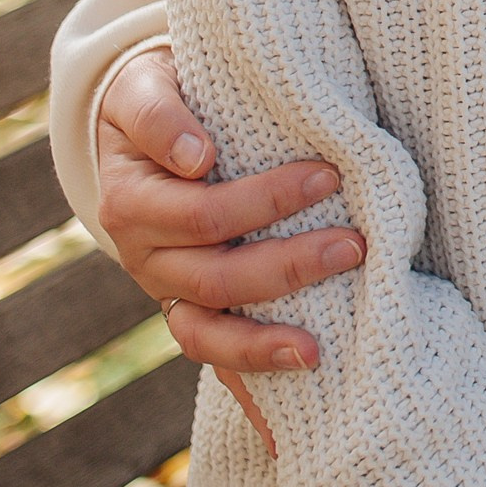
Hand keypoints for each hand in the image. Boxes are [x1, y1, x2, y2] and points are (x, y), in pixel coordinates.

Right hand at [96, 47, 358, 451]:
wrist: (145, 124)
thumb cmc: (158, 99)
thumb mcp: (145, 88)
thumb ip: (161, 116)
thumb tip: (194, 155)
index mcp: (130, 203)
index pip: (201, 214)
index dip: (264, 201)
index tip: (327, 175)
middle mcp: (144, 256)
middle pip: (213, 278)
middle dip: (287, 266)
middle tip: (355, 244)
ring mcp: (166, 291)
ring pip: (206, 334)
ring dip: (264, 342)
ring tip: (318, 349)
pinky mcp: (189, 310)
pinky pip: (214, 355)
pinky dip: (247, 376)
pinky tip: (290, 398)